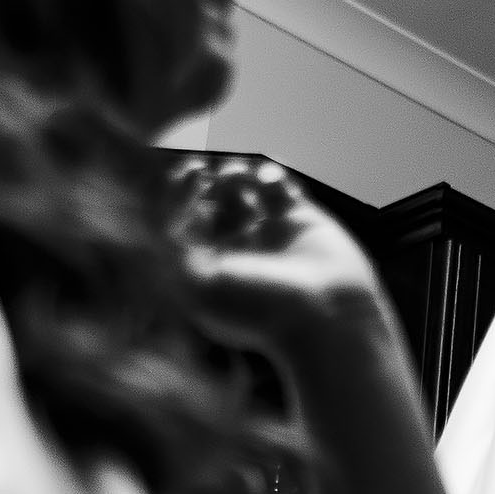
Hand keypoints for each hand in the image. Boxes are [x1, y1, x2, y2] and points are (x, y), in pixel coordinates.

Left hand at [167, 156, 389, 352]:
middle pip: (208, 202)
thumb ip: (172, 242)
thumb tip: (169, 204)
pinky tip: (268, 182)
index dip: (178, 192)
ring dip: (235, 173)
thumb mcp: (197, 283)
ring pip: (242, 189)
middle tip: (208, 174)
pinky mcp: (301, 222)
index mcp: (206, 270)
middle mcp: (235, 251)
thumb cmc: (259, 308)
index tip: (190, 174)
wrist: (325, 320)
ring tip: (238, 176)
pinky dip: (270, 174)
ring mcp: (268, 235)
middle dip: (205, 182)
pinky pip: (279, 187)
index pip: (180, 220)